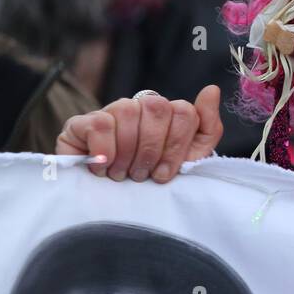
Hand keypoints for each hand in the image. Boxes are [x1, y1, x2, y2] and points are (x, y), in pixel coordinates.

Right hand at [55, 84, 222, 181]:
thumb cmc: (151, 179)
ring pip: (128, 112)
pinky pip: (100, 124)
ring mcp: (111, 111)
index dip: (176, 146)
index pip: (184, 112)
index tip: (165, 173)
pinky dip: (105, 152)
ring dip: (128, 153)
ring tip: (122, 174)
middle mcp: (140, 106)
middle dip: (153, 150)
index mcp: (167, 114)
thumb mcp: (188, 160)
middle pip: (158, 108)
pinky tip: (103, 168)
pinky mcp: (82, 123)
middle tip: (143, 175)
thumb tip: (212, 90)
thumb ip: (207, 127)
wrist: (108, 203)